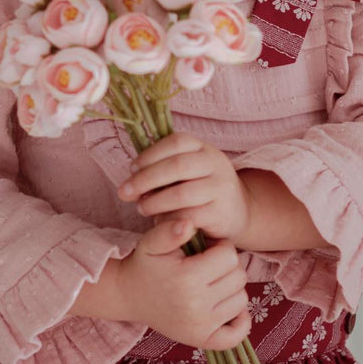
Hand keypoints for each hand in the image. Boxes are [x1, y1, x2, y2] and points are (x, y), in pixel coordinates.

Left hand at [117, 131, 252, 244]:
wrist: (238, 213)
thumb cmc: (202, 190)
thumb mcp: (189, 171)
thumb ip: (165, 168)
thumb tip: (132, 175)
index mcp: (204, 148)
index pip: (176, 142)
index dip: (150, 154)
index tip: (132, 168)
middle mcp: (215, 164)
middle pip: (177, 166)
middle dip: (145, 179)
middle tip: (125, 192)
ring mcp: (221, 188)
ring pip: (181, 193)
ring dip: (154, 202)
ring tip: (141, 208)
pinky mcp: (221, 213)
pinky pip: (189, 216)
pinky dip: (168, 219)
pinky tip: (159, 221)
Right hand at [118, 219, 251, 349]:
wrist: (129, 296)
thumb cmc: (145, 264)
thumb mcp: (151, 242)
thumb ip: (169, 230)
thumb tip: (189, 224)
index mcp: (186, 277)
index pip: (229, 256)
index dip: (221, 247)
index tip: (208, 249)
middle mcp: (195, 304)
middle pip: (239, 277)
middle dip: (228, 266)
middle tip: (210, 265)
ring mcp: (200, 325)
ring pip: (241, 300)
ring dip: (232, 288)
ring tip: (213, 282)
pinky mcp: (201, 339)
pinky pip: (237, 334)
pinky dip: (240, 321)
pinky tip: (226, 306)